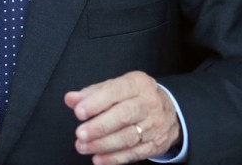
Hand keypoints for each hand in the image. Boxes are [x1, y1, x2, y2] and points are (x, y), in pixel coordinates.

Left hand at [64, 71, 181, 164]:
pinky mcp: (155, 144)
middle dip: (99, 126)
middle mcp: (148, 103)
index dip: (96, 102)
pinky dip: (114, 158)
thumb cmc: (135, 97)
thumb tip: (71, 99)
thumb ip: (92, 93)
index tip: (79, 111)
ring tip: (83, 147)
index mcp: (137, 84)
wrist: (170, 111)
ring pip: (128, 137)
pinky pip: (134, 153)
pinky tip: (99, 159)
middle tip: (80, 134)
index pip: (115, 91)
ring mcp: (154, 124)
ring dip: (103, 144)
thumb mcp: (117, 88)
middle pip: (124, 115)